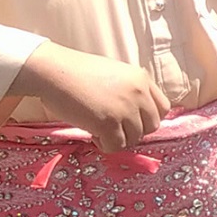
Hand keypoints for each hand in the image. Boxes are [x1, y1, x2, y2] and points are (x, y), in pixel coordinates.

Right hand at [12, 42, 169, 153]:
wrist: (53, 71)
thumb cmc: (77, 72)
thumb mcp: (116, 74)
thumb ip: (131, 91)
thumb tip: (137, 117)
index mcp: (142, 79)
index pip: (163, 108)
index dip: (147, 118)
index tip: (131, 120)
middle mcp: (139, 93)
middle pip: (152, 125)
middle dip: (135, 130)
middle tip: (114, 127)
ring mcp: (125, 109)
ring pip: (135, 138)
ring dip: (118, 138)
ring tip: (99, 129)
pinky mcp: (109, 123)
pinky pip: (117, 146)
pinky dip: (106, 145)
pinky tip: (93, 134)